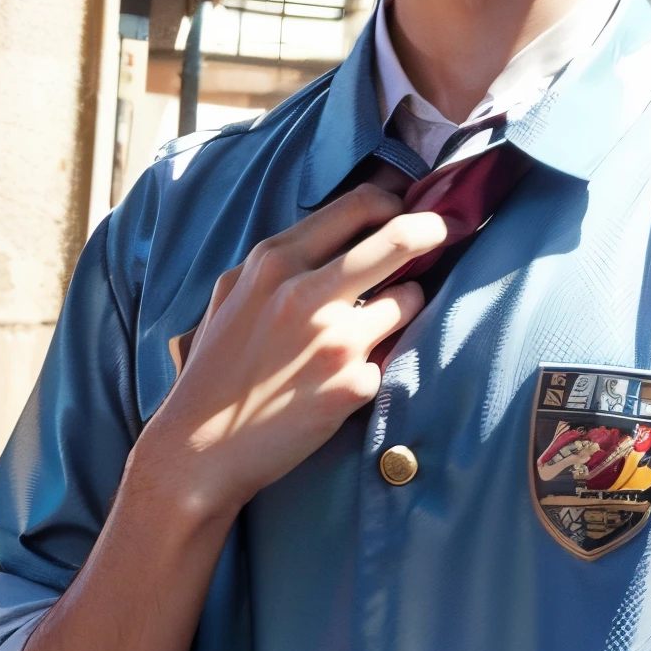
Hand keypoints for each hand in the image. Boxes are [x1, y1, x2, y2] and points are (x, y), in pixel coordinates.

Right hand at [137, 183, 444, 519]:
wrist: (201, 447)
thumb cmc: (217, 370)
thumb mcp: (233, 294)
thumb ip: (283, 262)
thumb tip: (340, 234)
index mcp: (275, 263)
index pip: (355, 206)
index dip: (394, 203)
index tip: (410, 210)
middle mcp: (306, 293)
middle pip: (399, 238)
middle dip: (434, 229)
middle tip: (449, 230)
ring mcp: (335, 340)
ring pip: (408, 299)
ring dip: (401, 308)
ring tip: (366, 331)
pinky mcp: (354, 384)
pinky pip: (389, 358)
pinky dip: (374, 364)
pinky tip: (339, 382)